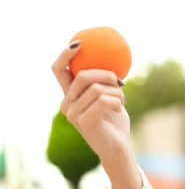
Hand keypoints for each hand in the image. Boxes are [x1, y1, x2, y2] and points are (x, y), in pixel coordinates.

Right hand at [52, 42, 141, 188]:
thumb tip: (112, 59)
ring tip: (122, 100)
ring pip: (97, 88)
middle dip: (107, 75)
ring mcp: (73, 114)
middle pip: (83, 75)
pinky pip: (104, 99)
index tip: (81, 43)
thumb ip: (103, 81)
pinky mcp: (84, 122)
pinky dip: (117, 100)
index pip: (58, 70)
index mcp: (69, 95)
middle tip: (120, 83)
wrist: (119, 145)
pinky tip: (120, 108)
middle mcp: (66, 104)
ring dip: (117, 92)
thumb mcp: (109, 94)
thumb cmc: (115, 119)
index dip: (65, 54)